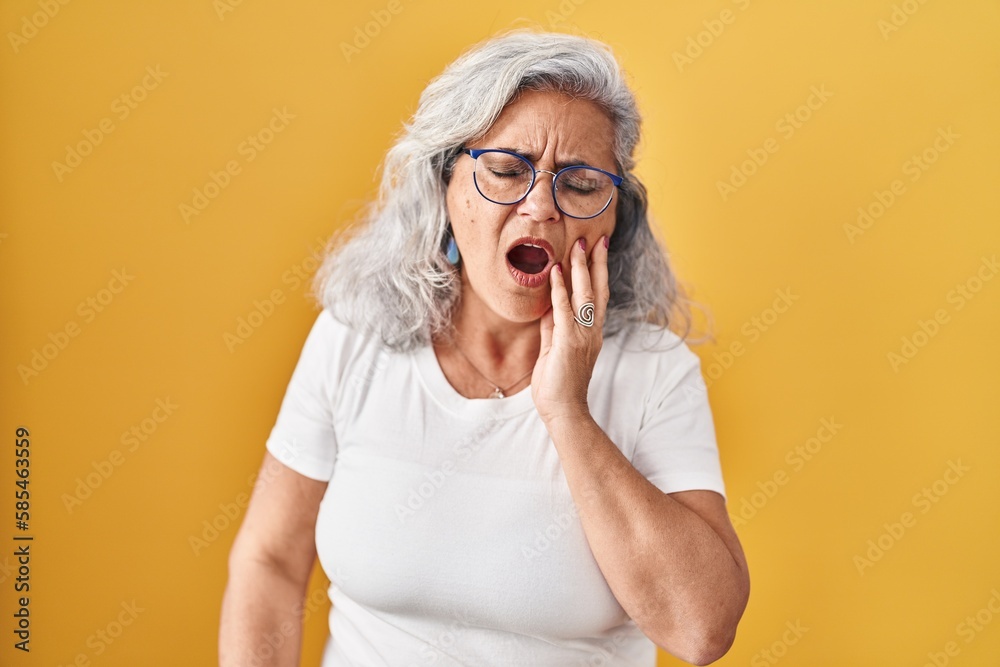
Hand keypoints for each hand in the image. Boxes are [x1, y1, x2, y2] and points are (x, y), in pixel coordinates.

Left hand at [531, 234, 609, 425]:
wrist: (563, 410)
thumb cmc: (558, 384)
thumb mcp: (554, 348)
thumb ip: (553, 326)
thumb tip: (548, 305)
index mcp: (591, 333)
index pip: (598, 296)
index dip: (598, 272)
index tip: (598, 249)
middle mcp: (591, 331)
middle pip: (598, 290)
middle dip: (596, 263)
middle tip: (594, 238)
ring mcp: (582, 336)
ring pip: (584, 295)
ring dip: (581, 269)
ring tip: (578, 246)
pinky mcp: (568, 342)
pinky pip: (563, 310)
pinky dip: (560, 290)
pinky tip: (556, 272)